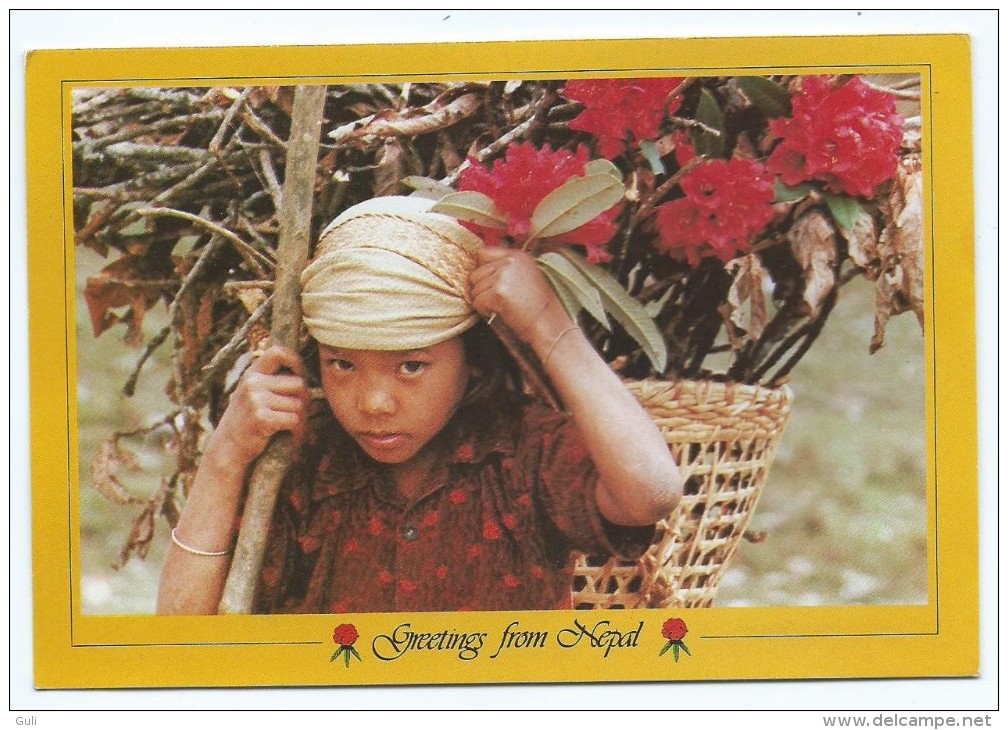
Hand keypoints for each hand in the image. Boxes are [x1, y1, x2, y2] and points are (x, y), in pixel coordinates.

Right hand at [209, 345, 308, 467]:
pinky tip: (293, 436)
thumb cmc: (246, 421)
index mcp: (252, 373)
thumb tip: (305, 374)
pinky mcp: (261, 417)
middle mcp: (253, 383)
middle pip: (298, 384)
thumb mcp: (252, 394)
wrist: (228, 447)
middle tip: (302, 414)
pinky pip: (294, 419)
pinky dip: (298, 431)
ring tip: (296, 428)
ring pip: (298, 404)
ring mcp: (256, 399)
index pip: (277, 352)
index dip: (296, 360)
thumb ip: (270, 381)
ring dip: (303, 419)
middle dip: (305, 400)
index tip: (301, 374)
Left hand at [469, 247, 571, 352]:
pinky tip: (501, 312)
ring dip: (484, 302)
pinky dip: (485, 311)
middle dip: (482, 289)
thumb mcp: (526, 274)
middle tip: (500, 300)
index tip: (491, 284)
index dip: (482, 270)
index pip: (482, 253)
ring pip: (474, 290)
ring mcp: (503, 276)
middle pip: (475, 274)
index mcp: (517, 255)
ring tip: (503, 307)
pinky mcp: (498, 292)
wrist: (547, 323)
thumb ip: (506, 266)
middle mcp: (509, 262)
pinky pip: (477, 302)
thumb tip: (480, 265)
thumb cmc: (537, 305)